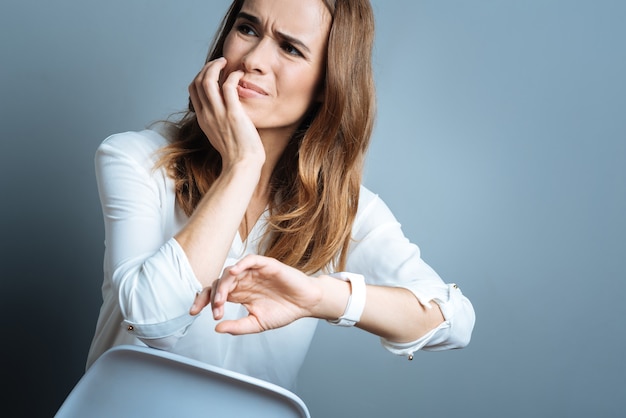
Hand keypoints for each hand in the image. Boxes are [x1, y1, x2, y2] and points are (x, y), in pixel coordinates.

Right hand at [188, 57, 264, 168]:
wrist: (242, 164)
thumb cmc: (236, 153)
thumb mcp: (218, 135)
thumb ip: (216, 121)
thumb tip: (221, 112)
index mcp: (202, 119)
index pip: (193, 90)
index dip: (200, 76)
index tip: (212, 72)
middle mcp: (207, 114)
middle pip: (198, 81)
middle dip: (207, 67)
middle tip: (220, 63)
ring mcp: (218, 114)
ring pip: (208, 80)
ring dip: (216, 66)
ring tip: (226, 62)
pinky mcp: (233, 114)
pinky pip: (228, 86)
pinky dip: (233, 75)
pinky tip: (240, 74)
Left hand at [190, 255, 321, 334]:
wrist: (306, 304)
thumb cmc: (284, 311)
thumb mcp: (257, 324)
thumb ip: (238, 327)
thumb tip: (217, 329)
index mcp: (240, 293)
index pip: (215, 292)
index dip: (202, 300)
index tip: (194, 312)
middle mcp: (244, 281)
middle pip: (219, 282)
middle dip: (212, 296)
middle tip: (216, 310)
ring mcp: (254, 272)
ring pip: (231, 271)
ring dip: (224, 284)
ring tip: (222, 299)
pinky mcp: (266, 265)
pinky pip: (250, 260)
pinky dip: (241, 264)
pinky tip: (234, 272)